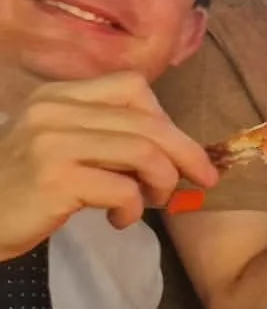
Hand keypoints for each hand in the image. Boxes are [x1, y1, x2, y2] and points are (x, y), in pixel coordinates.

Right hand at [0, 73, 216, 257]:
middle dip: (186, 154)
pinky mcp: (56, 179)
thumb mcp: (60, 145)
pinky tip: (120, 221)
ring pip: (143, 151)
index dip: (168, 120)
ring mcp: (52, 143)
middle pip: (147, 122)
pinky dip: (134, 208)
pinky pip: (124, 189)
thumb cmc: (24, 187)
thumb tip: (174, 146)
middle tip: (201, 181)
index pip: (132, 87)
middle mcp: (53, 110)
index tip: (181, 150)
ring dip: (162, 182)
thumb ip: (104, 135)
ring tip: (152, 202)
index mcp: (57, 96)